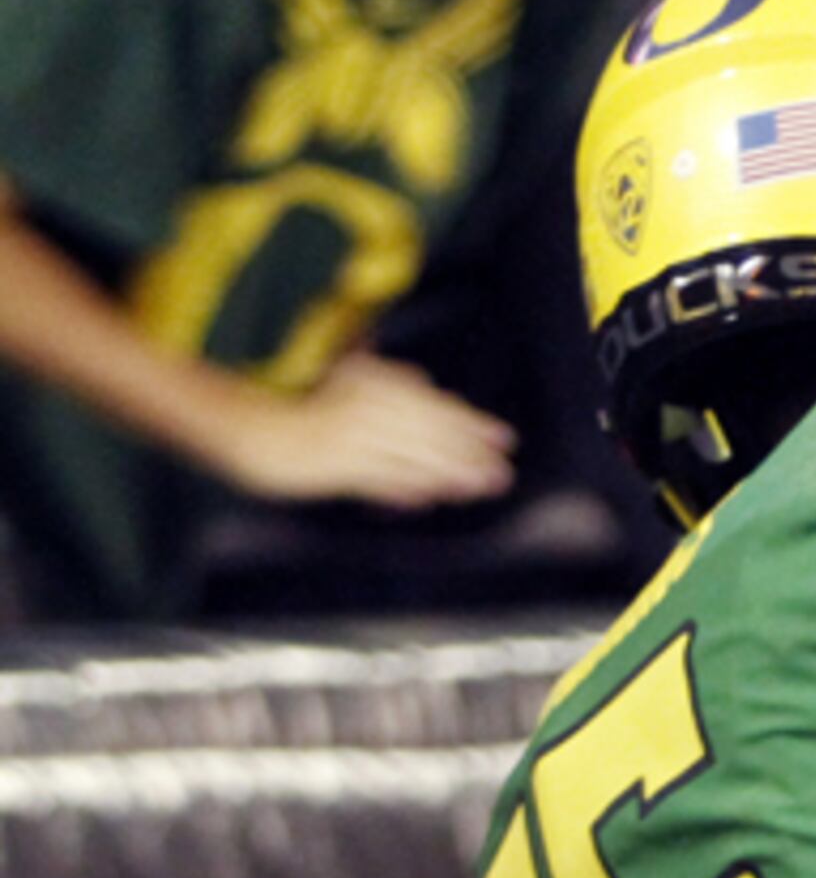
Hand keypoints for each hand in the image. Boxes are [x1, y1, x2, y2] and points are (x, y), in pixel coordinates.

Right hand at [211, 351, 514, 505]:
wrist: (248, 424)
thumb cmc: (300, 401)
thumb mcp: (347, 378)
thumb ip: (386, 381)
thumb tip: (424, 381)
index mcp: (372, 384)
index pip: (434, 406)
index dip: (472, 423)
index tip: (505, 438)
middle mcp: (365, 410)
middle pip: (430, 435)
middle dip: (469, 455)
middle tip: (503, 473)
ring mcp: (348, 440)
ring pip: (409, 459)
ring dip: (448, 475)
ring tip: (479, 488)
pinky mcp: (330, 468)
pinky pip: (375, 479)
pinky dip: (403, 489)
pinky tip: (429, 499)